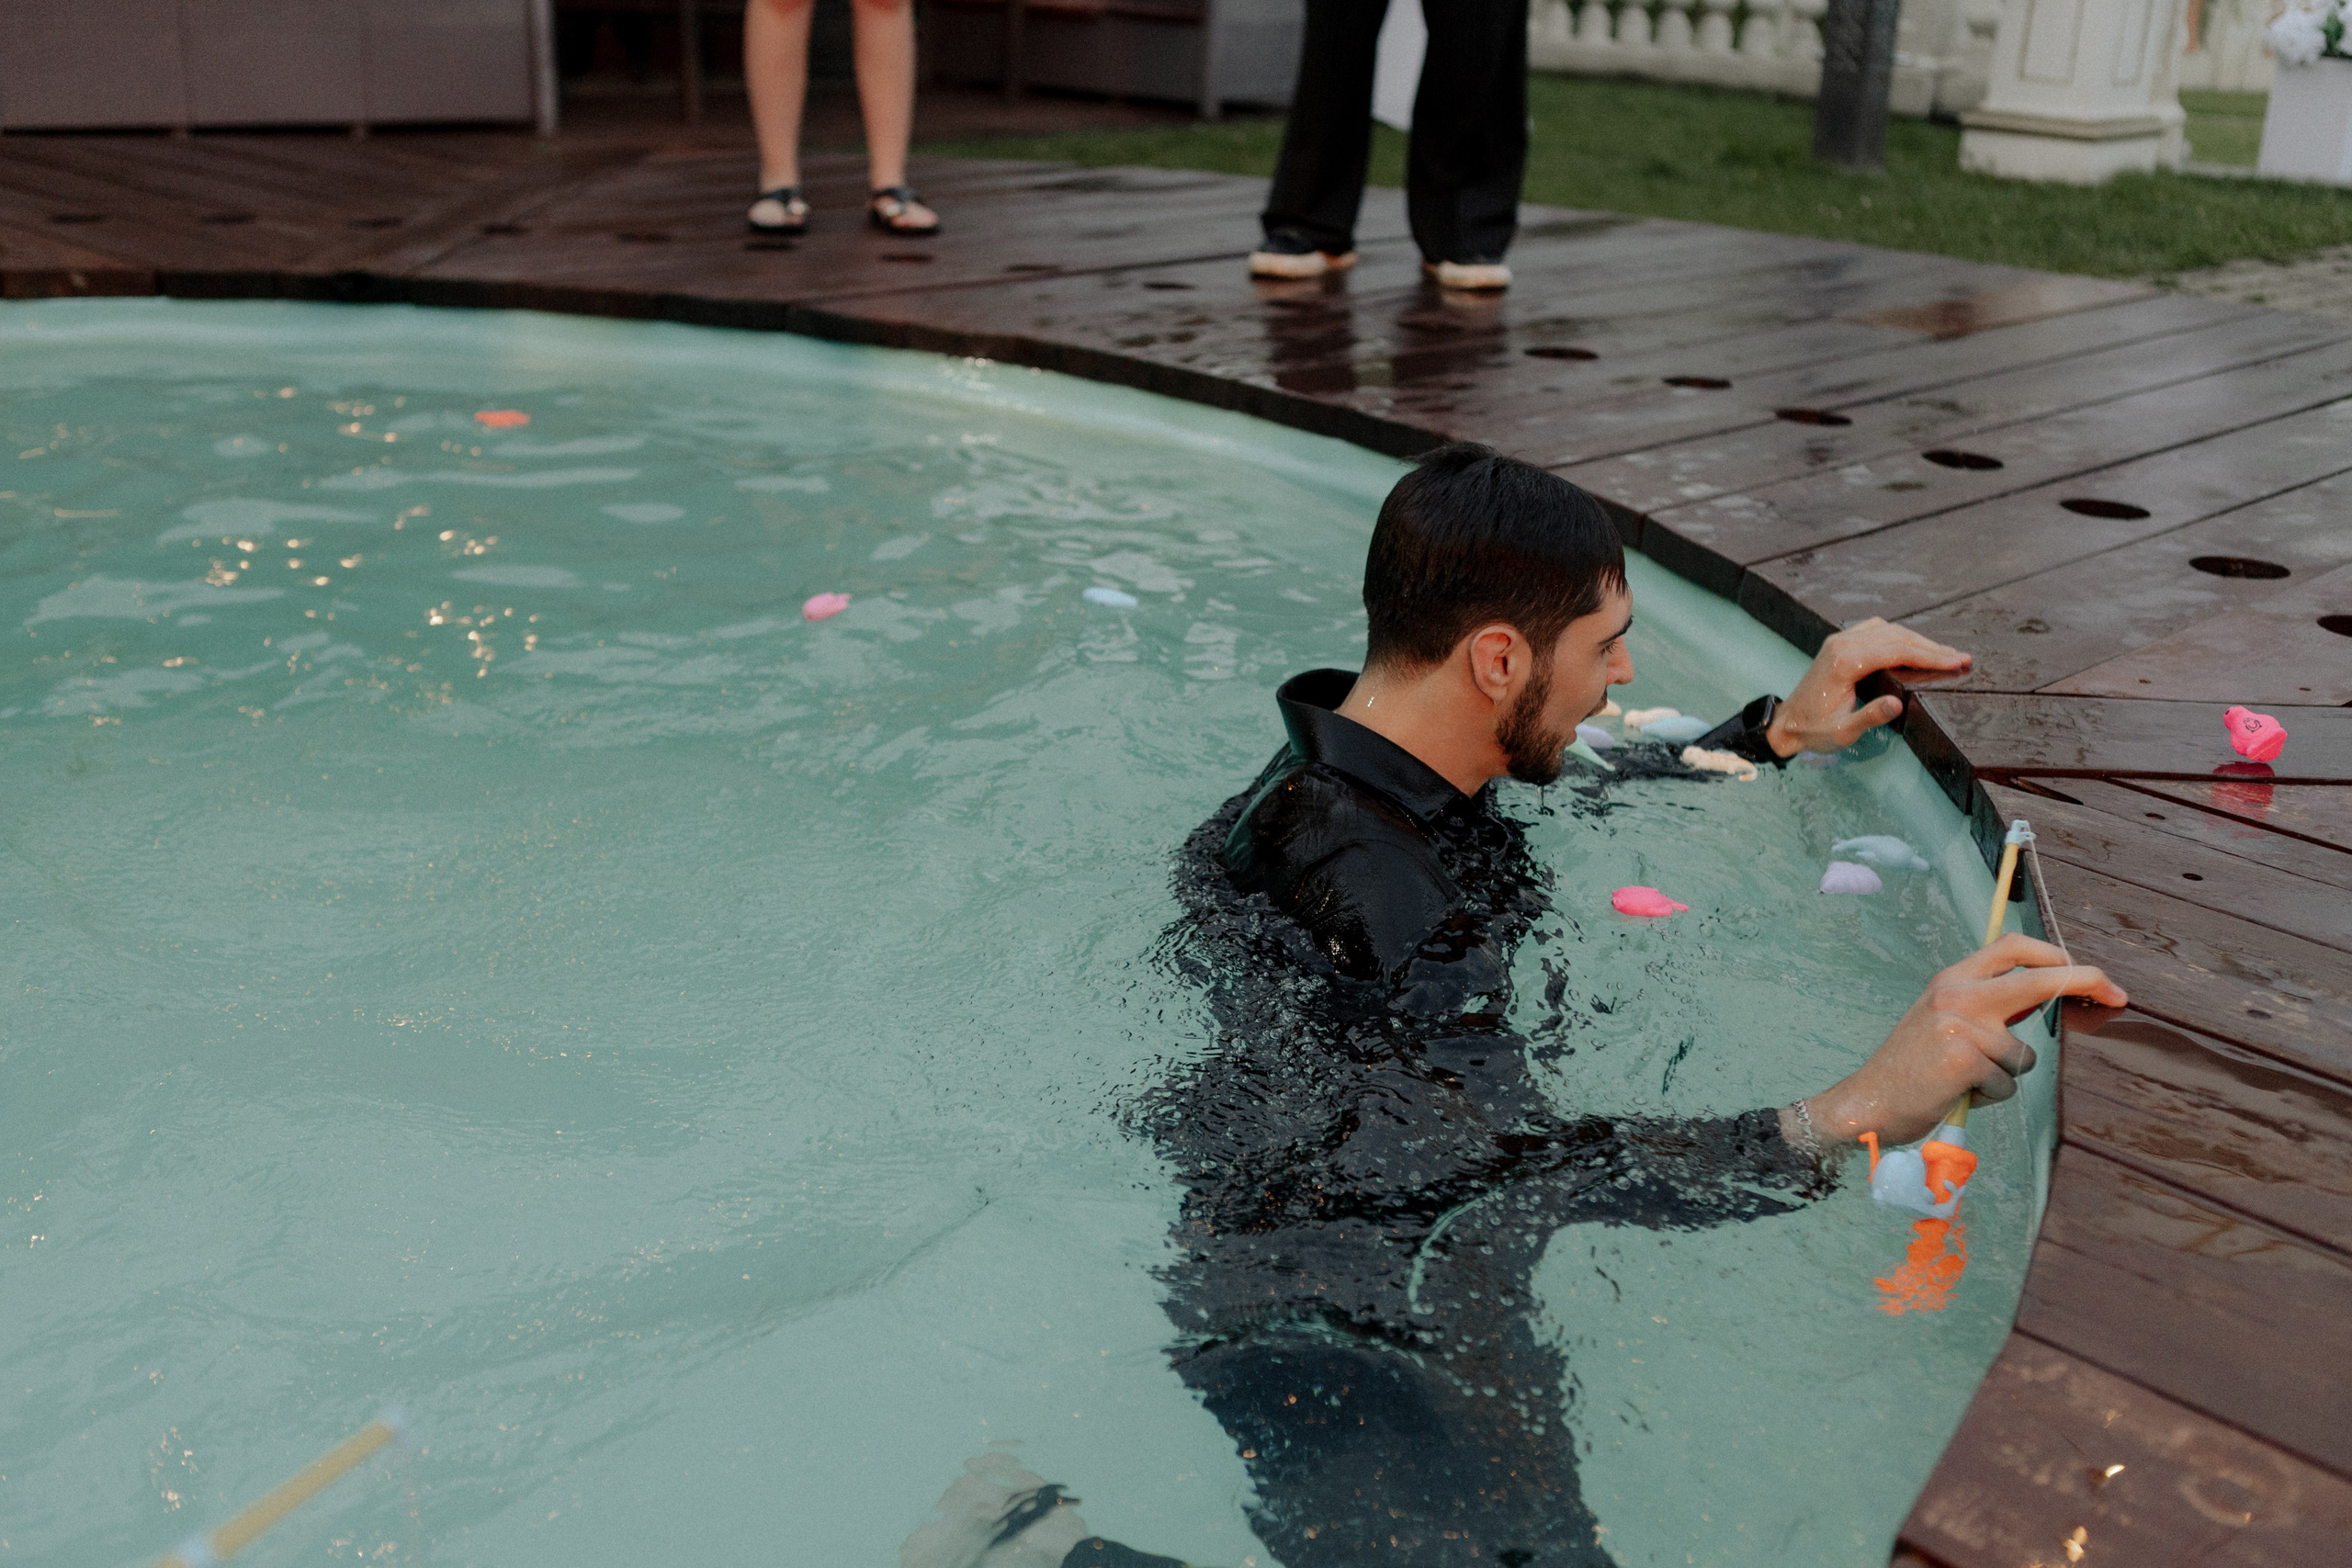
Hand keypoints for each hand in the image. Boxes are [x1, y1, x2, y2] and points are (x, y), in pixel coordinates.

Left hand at [1764, 617, 1970, 756]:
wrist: (1785, 724)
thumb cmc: (1813, 731)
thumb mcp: (1842, 732)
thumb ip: (1869, 717)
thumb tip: (1897, 703)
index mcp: (1845, 663)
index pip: (1898, 651)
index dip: (1931, 655)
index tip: (1958, 661)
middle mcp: (1842, 644)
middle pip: (1897, 636)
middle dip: (1932, 647)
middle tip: (1961, 658)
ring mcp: (1839, 640)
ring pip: (1888, 630)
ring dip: (1918, 640)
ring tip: (1945, 654)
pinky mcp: (1839, 643)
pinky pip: (1875, 630)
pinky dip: (1899, 636)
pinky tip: (1914, 646)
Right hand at [1799, 934, 2126, 1147]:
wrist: (1869, 1102)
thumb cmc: (1911, 1068)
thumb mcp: (1942, 1019)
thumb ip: (1985, 1003)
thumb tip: (2043, 996)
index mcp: (1951, 979)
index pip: (2011, 947)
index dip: (2055, 953)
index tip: (2083, 970)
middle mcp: (1955, 994)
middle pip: (2038, 979)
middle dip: (2085, 981)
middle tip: (2118, 995)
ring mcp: (1960, 1026)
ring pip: (2024, 1053)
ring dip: (2006, 1076)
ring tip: (1967, 1082)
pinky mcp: (1963, 1060)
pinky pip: (2007, 1083)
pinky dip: (1991, 1097)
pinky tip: (1959, 1094)